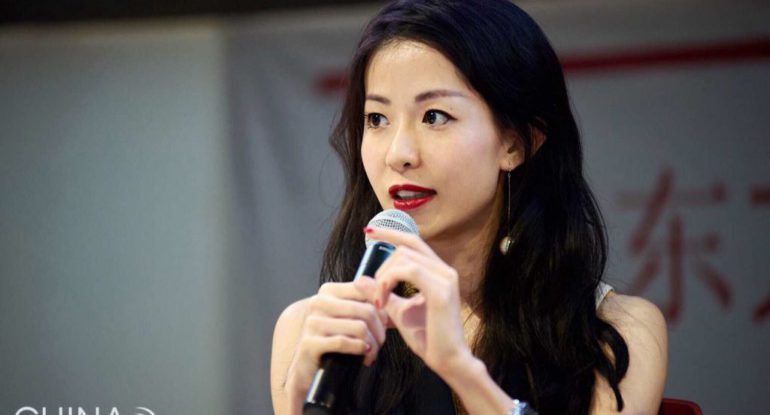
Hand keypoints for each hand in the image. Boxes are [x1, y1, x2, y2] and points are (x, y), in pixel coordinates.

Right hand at [285, 281, 386, 401]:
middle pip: (367, 311)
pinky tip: (364, 358)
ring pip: (360, 328)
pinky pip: (344, 342)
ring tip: (372, 353)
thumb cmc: (334, 341)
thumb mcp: (351, 319)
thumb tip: (392, 301)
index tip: (386, 323)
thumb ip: (369, 306)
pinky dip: (359, 350)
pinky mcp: (309, 343)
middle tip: (380, 343)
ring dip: (373, 345)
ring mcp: (312, 322)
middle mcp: (319, 302)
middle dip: (380, 331)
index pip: (366, 290)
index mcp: (329, 291)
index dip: (383, 308)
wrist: (308, 368)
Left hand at [359, 226, 471, 377]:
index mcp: (438, 272)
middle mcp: (445, 271)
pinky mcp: (441, 291)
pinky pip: (410, 270)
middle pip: (406, 247)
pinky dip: (391, 281)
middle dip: (383, 266)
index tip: (370, 230)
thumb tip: (361, 279)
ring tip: (380, 300)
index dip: (391, 233)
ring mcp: (445, 278)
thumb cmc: (428, 337)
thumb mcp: (398, 311)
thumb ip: (383, 293)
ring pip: (405, 258)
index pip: (413, 242)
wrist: (448, 360)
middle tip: (376, 292)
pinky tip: (385, 299)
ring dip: (385, 276)